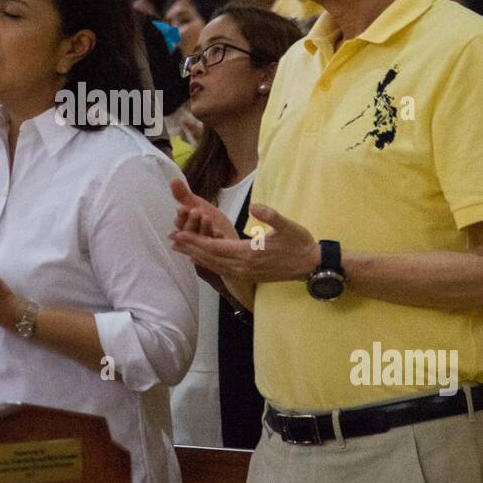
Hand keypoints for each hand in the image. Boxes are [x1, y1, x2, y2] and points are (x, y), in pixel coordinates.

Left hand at [169, 178, 318, 284]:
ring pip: (214, 265)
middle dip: (189, 248)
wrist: (311, 266)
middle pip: (210, 257)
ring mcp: (245, 273)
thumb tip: (254, 206)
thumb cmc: (300, 243)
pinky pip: (222, 270)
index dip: (195, 240)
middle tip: (171, 240)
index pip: (215, 247)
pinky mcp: (248, 275)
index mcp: (249, 253)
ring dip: (196, 256)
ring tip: (180, 248)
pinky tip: (200, 259)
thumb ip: (271, 216)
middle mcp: (243, 266)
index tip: (179, 234)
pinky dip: (208, 263)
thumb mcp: (288, 226)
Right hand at [170, 177, 239, 240]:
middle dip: (191, 221)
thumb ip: (184, 194)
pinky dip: (217, 239)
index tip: (182, 207)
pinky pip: (215, 247)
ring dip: (203, 228)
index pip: (180, 222)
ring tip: (207, 218)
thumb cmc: (210, 222)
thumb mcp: (197, 205)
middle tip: (196, 211)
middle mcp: (192, 239)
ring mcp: (203, 247)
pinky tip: (219, 233)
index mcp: (185, 227)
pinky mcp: (215, 252)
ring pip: (201, 239)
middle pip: (188, 232)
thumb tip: (172, 179)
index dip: (181, 216)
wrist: (229, 238)